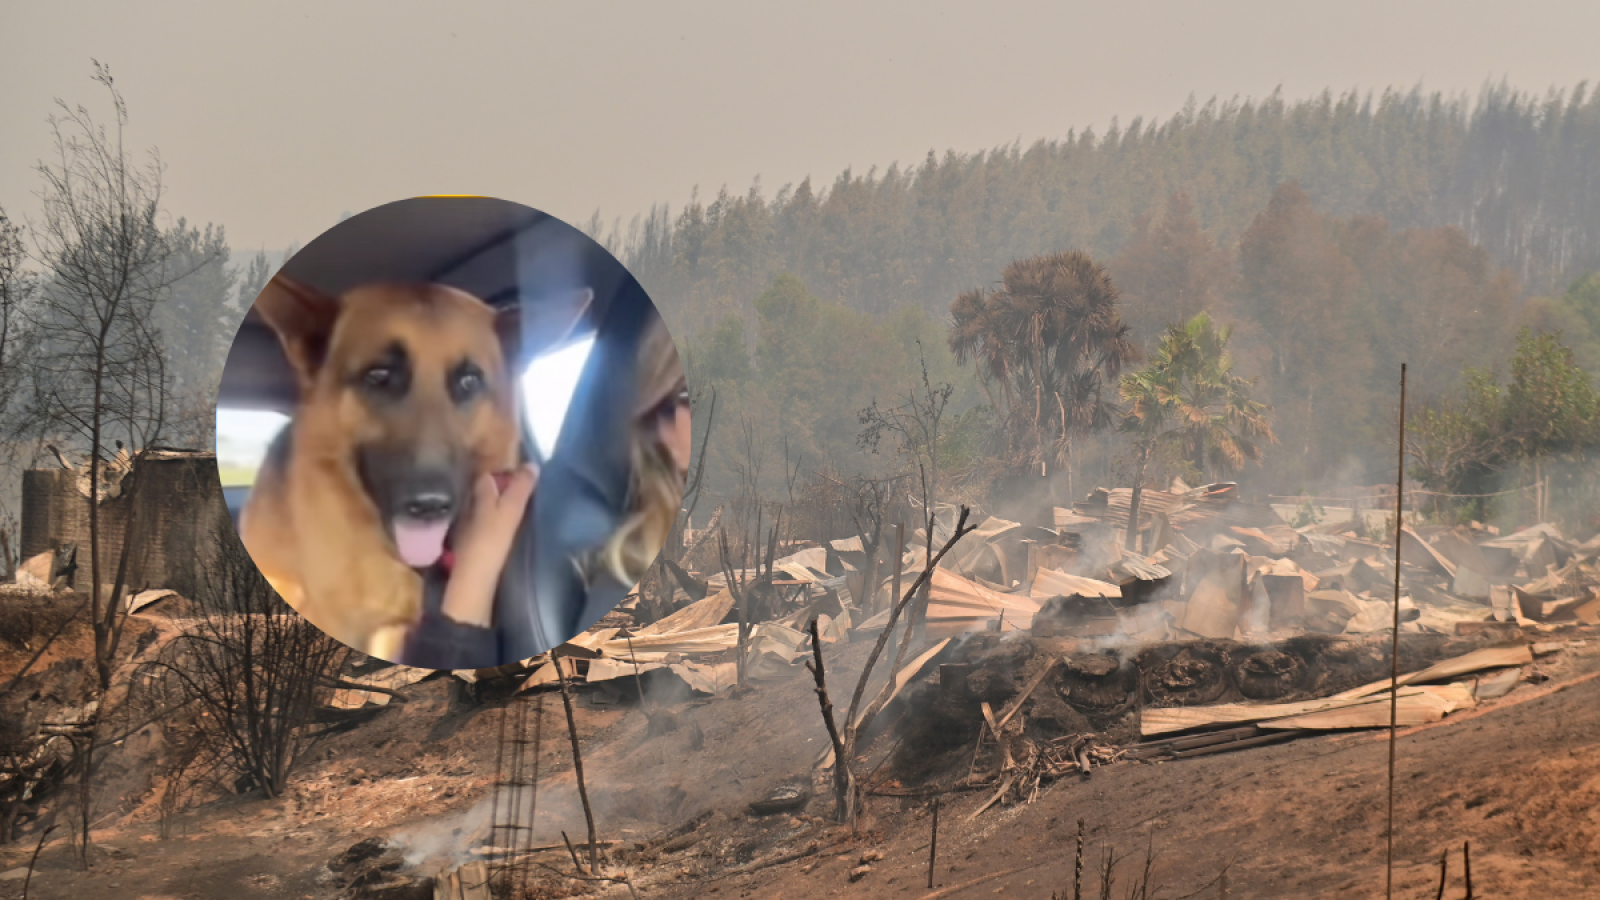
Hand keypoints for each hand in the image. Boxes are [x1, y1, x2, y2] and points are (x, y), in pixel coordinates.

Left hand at [440, 463, 537, 626]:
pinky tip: (505, 532)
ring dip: (495, 509)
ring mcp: (468, 528)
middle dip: (499, 490)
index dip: (503, 473)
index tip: (521, 474)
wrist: (475, 579)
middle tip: (523, 491)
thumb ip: (521, 487)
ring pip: (483, 511)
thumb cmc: (492, 539)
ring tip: (518, 511)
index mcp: (480, 495)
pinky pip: (484, 529)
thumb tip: (532, 464)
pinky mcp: (471, 547)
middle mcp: (471, 508)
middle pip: (484, 494)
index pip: (488, 476)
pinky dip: (493, 527)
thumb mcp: (511, 510)